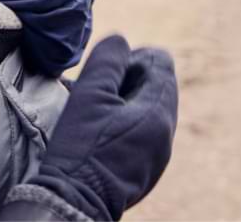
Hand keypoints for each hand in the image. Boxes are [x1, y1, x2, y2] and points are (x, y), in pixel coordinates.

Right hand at [28, 35, 177, 219]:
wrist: (74, 199)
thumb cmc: (81, 146)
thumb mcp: (90, 94)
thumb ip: (108, 60)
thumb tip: (120, 40)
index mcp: (159, 112)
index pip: (161, 62)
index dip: (132, 57)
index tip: (105, 71)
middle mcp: (167, 134)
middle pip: (157, 85)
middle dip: (128, 79)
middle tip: (97, 89)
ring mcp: (158, 155)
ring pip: (149, 109)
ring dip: (125, 100)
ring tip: (96, 110)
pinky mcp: (146, 169)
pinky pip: (144, 132)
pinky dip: (125, 122)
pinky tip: (101, 132)